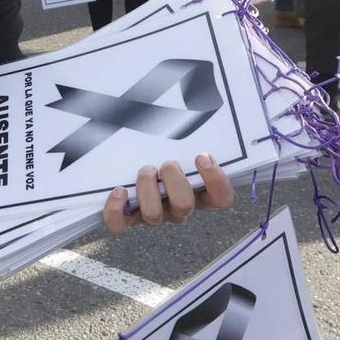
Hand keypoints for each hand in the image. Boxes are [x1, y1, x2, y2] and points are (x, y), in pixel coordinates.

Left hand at [101, 155, 236, 234]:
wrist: (129, 163)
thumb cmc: (162, 153)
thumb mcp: (180, 148)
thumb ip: (190, 142)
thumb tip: (200, 115)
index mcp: (198, 194)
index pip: (222, 199)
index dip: (216, 181)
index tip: (201, 157)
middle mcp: (177, 208)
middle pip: (185, 206)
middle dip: (174, 180)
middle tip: (167, 164)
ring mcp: (153, 215)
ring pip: (153, 215)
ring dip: (147, 188)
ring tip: (146, 170)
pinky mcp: (127, 218)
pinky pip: (118, 225)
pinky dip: (116, 209)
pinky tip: (119, 190)